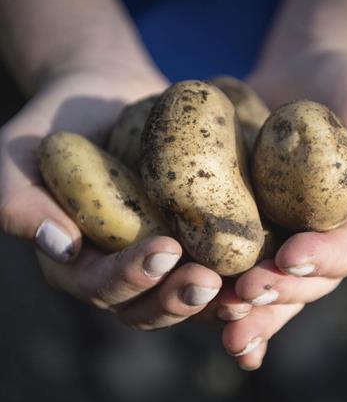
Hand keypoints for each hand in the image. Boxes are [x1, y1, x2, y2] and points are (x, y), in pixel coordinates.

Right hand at [0, 70, 221, 328]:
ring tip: (246, 286)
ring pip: (186, 295)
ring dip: (215, 299)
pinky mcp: (190, 238)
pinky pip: (214, 265)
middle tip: (208, 281)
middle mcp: (120, 270)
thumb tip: (59, 244)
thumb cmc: (57, 124)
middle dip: (178, 298)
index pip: (101, 286)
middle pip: (149, 305)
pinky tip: (266, 269)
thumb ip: (19, 200)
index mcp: (79, 263)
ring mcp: (158, 256)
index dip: (130, 278)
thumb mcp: (18, 155)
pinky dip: (237, 276)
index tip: (164, 251)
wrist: (103, 96)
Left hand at [218, 48, 346, 369]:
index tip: (291, 256)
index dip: (325, 258)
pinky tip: (203, 309)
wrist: (303, 79)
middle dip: (277, 293)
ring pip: (271, 285)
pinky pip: (237, 263)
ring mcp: (284, 237)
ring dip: (248, 308)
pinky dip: (221, 289)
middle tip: (244, 295)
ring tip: (219, 316)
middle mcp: (325, 240)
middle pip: (307, 280)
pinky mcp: (250, 229)